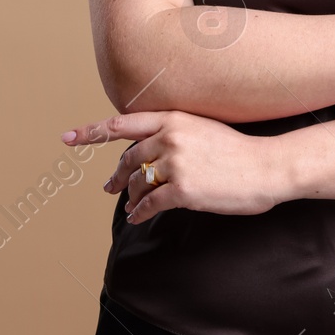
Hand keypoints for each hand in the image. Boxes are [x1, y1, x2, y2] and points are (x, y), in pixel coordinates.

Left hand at [60, 110, 286, 221]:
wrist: (267, 167)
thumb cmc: (239, 151)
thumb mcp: (204, 128)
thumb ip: (175, 133)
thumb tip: (149, 149)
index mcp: (175, 118)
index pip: (123, 123)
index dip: (92, 131)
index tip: (67, 137)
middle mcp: (170, 137)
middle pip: (129, 159)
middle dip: (116, 176)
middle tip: (109, 187)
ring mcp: (175, 163)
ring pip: (137, 183)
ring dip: (130, 196)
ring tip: (129, 204)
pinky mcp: (181, 190)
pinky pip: (149, 204)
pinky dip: (139, 212)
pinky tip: (138, 217)